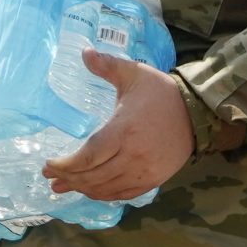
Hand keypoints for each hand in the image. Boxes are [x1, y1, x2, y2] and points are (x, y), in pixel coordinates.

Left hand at [43, 52, 195, 202]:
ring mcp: (144, 171)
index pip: (87, 157)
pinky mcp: (153, 180)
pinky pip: (123, 194)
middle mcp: (133, 156)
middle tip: (50, 177)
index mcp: (124, 130)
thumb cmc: (162, 93)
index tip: (48, 164)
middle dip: (67, 178)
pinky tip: (91, 191)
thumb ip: (108, 65)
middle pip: (92, 176)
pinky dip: (104, 195)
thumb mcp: (134, 74)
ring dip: (82, 189)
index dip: (65, 165)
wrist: (197, 113)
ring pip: (106, 188)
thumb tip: (84, 52)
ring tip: (63, 186)